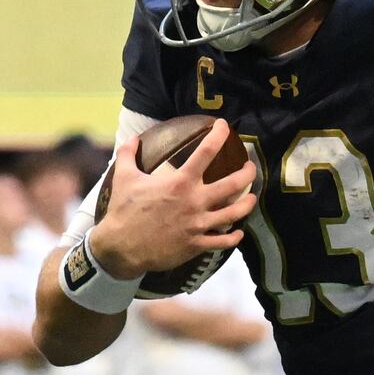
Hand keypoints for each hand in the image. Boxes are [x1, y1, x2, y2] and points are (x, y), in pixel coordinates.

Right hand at [90, 130, 254, 280]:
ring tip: (251, 198)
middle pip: (233, 184)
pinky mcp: (197, 245)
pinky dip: (234, 236)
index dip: (219, 135)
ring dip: (247, 204)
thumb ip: (128, 154)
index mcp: (180, 182)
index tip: (224, 126)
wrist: (122, 248)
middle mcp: (195, 201)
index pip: (206, 151)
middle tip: (251, 167)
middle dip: (247, 173)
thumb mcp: (124, 177)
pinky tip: (238, 232)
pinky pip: (223, 241)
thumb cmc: (123, 211)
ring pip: (234, 213)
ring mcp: (198, 224)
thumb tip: (132, 138)